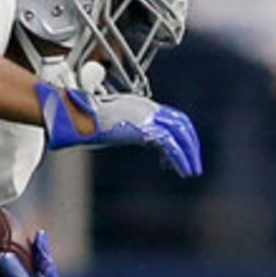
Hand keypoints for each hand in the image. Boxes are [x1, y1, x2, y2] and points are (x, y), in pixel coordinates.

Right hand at [37, 81, 202, 176]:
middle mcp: (148, 108)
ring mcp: (148, 117)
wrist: (81, 119)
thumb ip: (125, 128)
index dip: (180, 134)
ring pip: (180, 133)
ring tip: (192, 171)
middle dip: (191, 143)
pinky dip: (180, 158)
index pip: (171, 117)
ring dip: (189, 153)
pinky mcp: (146, 129)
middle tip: (194, 162)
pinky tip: (183, 170)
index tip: (182, 151)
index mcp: (142, 105)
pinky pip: (170, 145)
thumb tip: (130, 138)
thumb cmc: (86, 122)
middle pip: (181, 122)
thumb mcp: (110, 123)